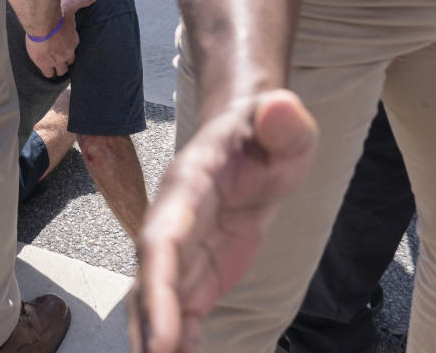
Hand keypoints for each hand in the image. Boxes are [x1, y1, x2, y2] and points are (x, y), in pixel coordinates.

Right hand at [25, 0, 97, 77]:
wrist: (44, 23)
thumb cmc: (58, 14)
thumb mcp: (72, 4)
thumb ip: (83, 0)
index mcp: (73, 40)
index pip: (74, 47)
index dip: (69, 46)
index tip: (64, 43)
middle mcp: (67, 52)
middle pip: (69, 61)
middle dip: (65, 60)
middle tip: (58, 57)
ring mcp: (57, 60)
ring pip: (60, 70)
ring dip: (57, 68)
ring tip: (51, 65)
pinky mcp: (45, 63)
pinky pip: (48, 73)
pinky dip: (47, 71)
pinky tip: (43, 67)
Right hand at [129, 90, 317, 352]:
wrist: (251, 138)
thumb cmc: (265, 131)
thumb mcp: (284, 124)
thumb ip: (282, 119)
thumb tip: (278, 107)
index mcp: (189, 186)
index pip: (163, 240)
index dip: (158, 288)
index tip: (162, 339)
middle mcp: (174, 221)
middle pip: (150, 281)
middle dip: (150, 328)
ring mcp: (183, 250)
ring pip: (158, 303)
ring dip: (157, 342)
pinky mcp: (199, 272)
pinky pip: (183, 314)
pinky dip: (180, 345)